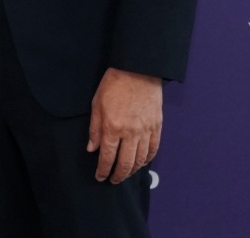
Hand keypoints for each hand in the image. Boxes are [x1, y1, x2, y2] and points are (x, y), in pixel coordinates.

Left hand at [87, 67, 162, 183]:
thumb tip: (92, 148)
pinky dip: (148, 159)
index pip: (107, 157)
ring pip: (140, 159)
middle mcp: (130, 133)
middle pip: (125, 163)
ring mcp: (146, 130)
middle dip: (118, 175)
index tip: (100, 177)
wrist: (137, 69)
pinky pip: (154, 149)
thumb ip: (95, 129)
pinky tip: (142, 162)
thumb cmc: (114, 84)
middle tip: (114, 180)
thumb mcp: (97, 104)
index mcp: (112, 127)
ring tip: (126, 173)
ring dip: (133, 170)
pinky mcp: (157, 126)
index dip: (103, 170)